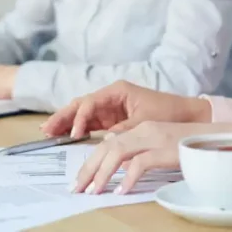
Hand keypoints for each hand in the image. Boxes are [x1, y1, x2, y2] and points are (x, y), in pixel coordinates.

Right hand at [41, 80, 211, 138]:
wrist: (185, 114)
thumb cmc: (167, 112)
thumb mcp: (145, 121)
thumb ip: (123, 130)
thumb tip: (105, 140)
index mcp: (117, 91)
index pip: (91, 102)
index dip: (80, 118)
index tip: (74, 134)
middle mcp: (110, 96)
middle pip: (81, 104)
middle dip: (63, 116)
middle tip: (46, 129)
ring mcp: (110, 108)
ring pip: (82, 113)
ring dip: (66, 122)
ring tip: (48, 132)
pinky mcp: (112, 119)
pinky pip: (90, 123)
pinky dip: (77, 128)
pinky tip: (65, 135)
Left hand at [72, 121, 231, 194]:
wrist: (219, 137)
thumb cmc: (190, 145)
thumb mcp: (160, 145)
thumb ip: (138, 149)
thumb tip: (116, 156)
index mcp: (141, 129)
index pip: (107, 144)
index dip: (90, 162)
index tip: (81, 181)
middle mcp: (144, 130)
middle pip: (106, 148)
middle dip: (88, 169)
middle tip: (77, 188)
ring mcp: (154, 138)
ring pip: (117, 153)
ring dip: (102, 173)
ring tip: (93, 191)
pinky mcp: (165, 149)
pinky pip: (140, 163)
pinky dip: (127, 178)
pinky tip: (121, 191)